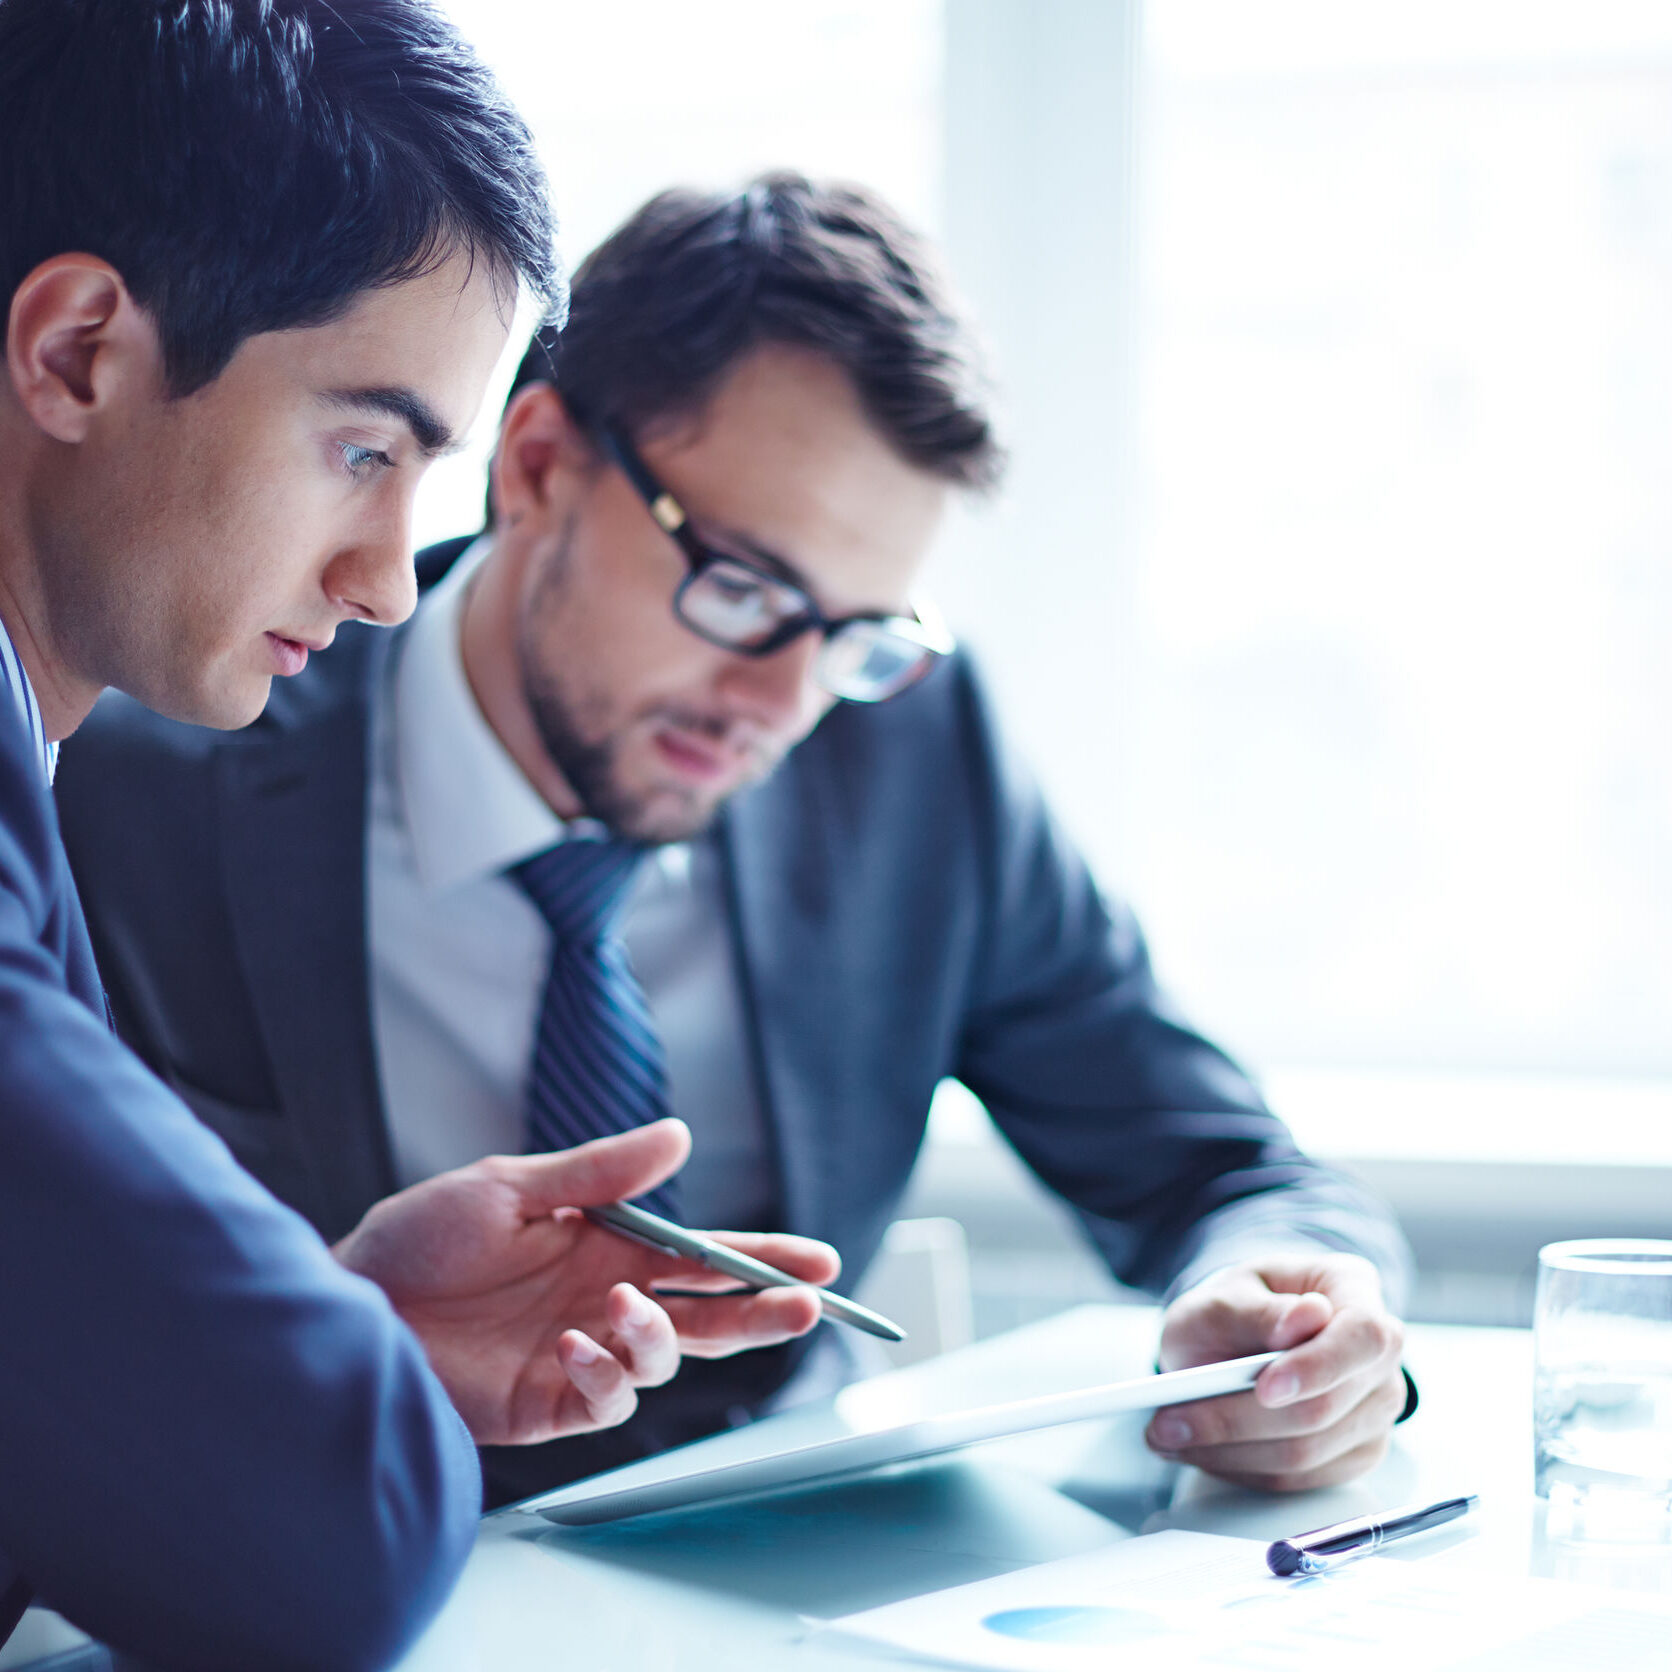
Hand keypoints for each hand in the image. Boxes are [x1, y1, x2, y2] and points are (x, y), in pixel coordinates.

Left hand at [332, 1118, 839, 1445]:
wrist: (349, 1304)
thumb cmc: (419, 1238)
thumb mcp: (510, 1186)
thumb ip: (599, 1172)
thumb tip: (680, 1137)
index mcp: (607, 1246)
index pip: (703, 1257)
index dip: (762, 1259)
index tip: (818, 1263)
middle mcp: (605, 1302)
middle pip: (706, 1315)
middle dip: (760, 1310)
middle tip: (804, 1304)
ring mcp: (580, 1355)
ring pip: (665, 1360)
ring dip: (661, 1335)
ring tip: (622, 1307)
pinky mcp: (547, 1404)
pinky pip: (606, 1400)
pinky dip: (603, 1373)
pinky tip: (573, 1343)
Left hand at [1145, 1252, 1405, 1491]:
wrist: (1233, 1338)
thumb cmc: (1234, 1309)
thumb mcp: (1225, 1295)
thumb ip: (1258, 1310)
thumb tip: (1307, 1318)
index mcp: (1353, 1289)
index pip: (1364, 1336)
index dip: (1319, 1367)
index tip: (1264, 1387)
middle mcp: (1378, 1354)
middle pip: (1325, 1406)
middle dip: (1238, 1419)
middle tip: (1169, 1421)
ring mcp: (1374, 1408)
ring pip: (1308, 1452)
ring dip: (1229, 1451)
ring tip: (1168, 1435)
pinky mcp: (1354, 1453)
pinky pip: (1300, 1479)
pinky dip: (1242, 1469)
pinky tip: (1201, 1450)